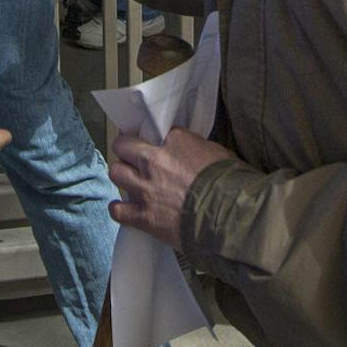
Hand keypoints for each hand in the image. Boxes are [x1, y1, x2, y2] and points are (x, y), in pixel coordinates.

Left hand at [107, 128, 235, 246]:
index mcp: (174, 141)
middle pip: (123, 146)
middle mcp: (153, 161)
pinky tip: (125, 208)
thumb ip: (195, 148)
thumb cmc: (230, 183)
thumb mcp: (217, 152)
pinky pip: (117, 210)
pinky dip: (119, 209)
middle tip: (133, 156)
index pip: (152, 130)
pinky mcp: (143, 216)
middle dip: (127, 150)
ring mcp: (145, 189)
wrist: (229, 216)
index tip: (154, 143)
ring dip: (123, 175)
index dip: (153, 138)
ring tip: (130, 181)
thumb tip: (188, 152)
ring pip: (116, 173)